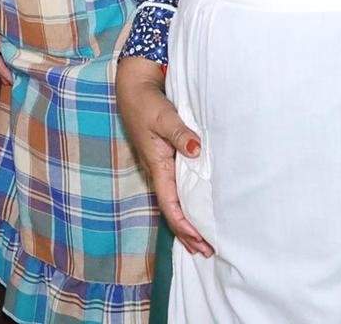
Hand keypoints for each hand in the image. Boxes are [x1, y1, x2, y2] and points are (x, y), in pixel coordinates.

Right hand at [115, 56, 212, 256]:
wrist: (134, 88)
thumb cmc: (147, 103)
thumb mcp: (164, 116)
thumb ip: (181, 134)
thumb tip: (196, 150)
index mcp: (157, 166)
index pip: (170, 205)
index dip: (184, 225)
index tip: (200, 240)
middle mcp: (158, 172)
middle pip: (172, 211)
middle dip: (187, 234)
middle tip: (207, 252)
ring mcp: (161, 167)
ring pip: (174, 203)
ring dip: (188, 223)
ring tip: (203, 242)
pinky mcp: (166, 160)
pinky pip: (176, 191)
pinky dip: (186, 207)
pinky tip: (196, 210)